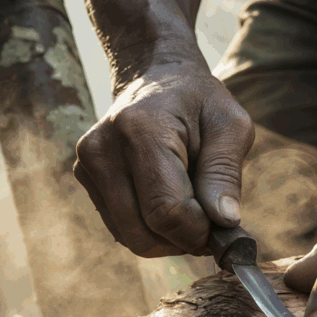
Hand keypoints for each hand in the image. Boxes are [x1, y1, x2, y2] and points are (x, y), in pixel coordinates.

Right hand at [74, 62, 254, 256]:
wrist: (156, 77)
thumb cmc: (200, 102)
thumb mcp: (231, 126)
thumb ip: (225, 173)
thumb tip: (224, 222)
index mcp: (142, 131)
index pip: (165, 210)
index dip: (197, 230)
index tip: (221, 224)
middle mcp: (104, 149)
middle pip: (143, 232)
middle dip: (183, 239)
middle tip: (209, 223)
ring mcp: (89, 164)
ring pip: (131, 237)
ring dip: (167, 238)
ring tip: (190, 208)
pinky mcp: (85, 177)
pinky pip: (121, 228)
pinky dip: (150, 228)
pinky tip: (167, 202)